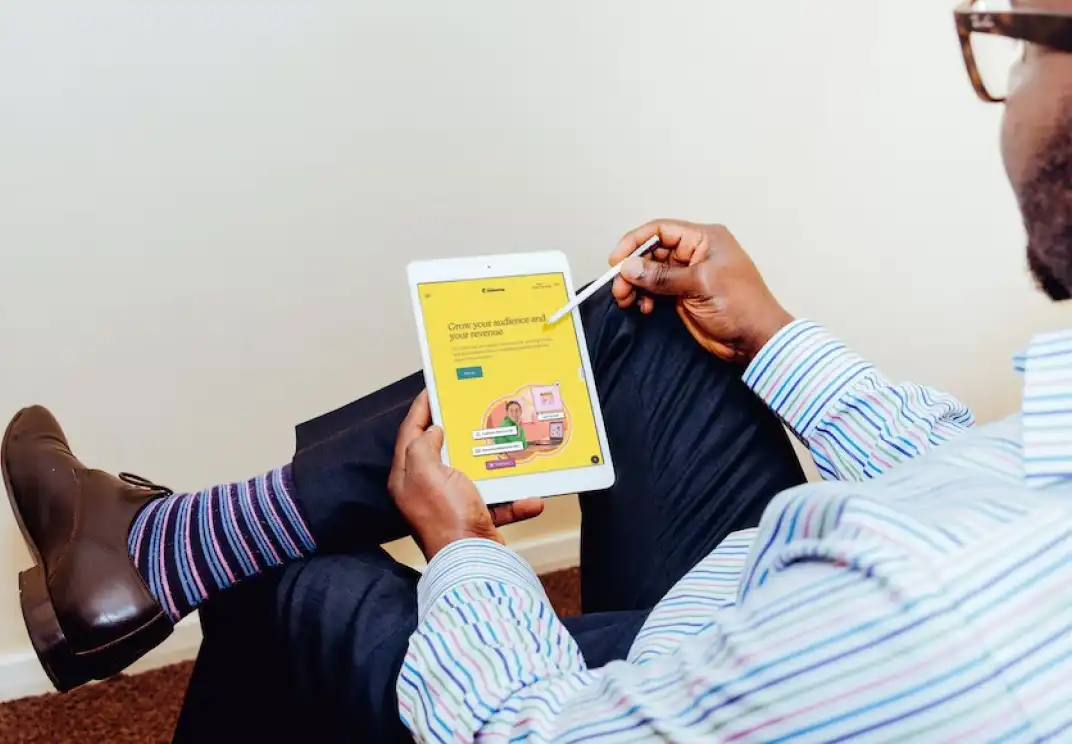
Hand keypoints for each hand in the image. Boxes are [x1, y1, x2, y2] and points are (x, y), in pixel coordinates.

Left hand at [387, 392, 544, 559]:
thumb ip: (424, 446)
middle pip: (439, 451)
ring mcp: (450, 505)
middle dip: (457, 431)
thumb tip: (433, 432)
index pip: (409, 434)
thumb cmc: (446, 516)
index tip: (433, 389)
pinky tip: (531, 498)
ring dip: (492, 465)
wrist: (472, 563)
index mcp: (407, 477)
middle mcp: (425, 490)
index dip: (420, 409)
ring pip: (471, 475)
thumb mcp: (427, 472)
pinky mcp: (473, 520)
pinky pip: (496, 503)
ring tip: (505, 442)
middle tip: (470, 407)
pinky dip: (513, 501)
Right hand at [610, 219, 793, 362]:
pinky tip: (644, 308)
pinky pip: (656, 289)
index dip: (635, 242)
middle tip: (619, 287)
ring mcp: (688, 275)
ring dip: (635, 285)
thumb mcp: (700, 285)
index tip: (617, 261)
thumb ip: (662, 276)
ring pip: (650, 272)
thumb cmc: (741, 305)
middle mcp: (694, 253)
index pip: (661, 230)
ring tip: (626, 299)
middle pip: (652, 252)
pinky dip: (645, 297)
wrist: (755, 339)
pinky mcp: (683, 294)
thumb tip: (629, 267)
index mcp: (704, 239)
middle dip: (633, 268)